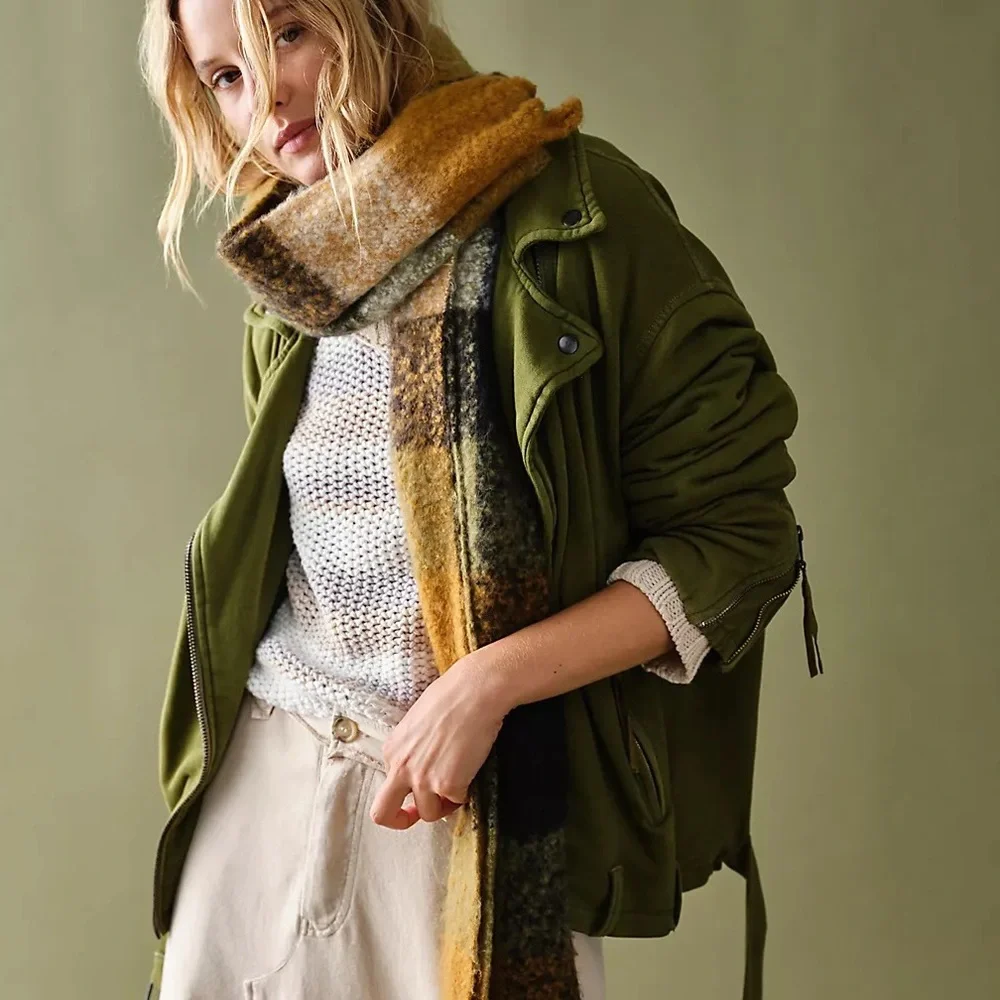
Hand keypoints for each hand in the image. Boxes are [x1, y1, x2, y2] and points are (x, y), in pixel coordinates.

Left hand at [368, 652, 507, 829]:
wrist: (475, 691)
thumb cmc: (452, 696)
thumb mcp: (418, 723)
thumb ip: (413, 748)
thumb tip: (425, 762)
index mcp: (392, 750)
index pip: (388, 784)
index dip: (407, 789)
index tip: (418, 792)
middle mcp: (401, 767)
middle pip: (383, 813)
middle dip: (400, 820)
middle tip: (418, 815)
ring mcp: (423, 779)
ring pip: (428, 814)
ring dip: (444, 804)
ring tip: (460, 780)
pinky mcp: (447, 785)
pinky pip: (456, 803)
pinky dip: (466, 793)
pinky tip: (471, 770)